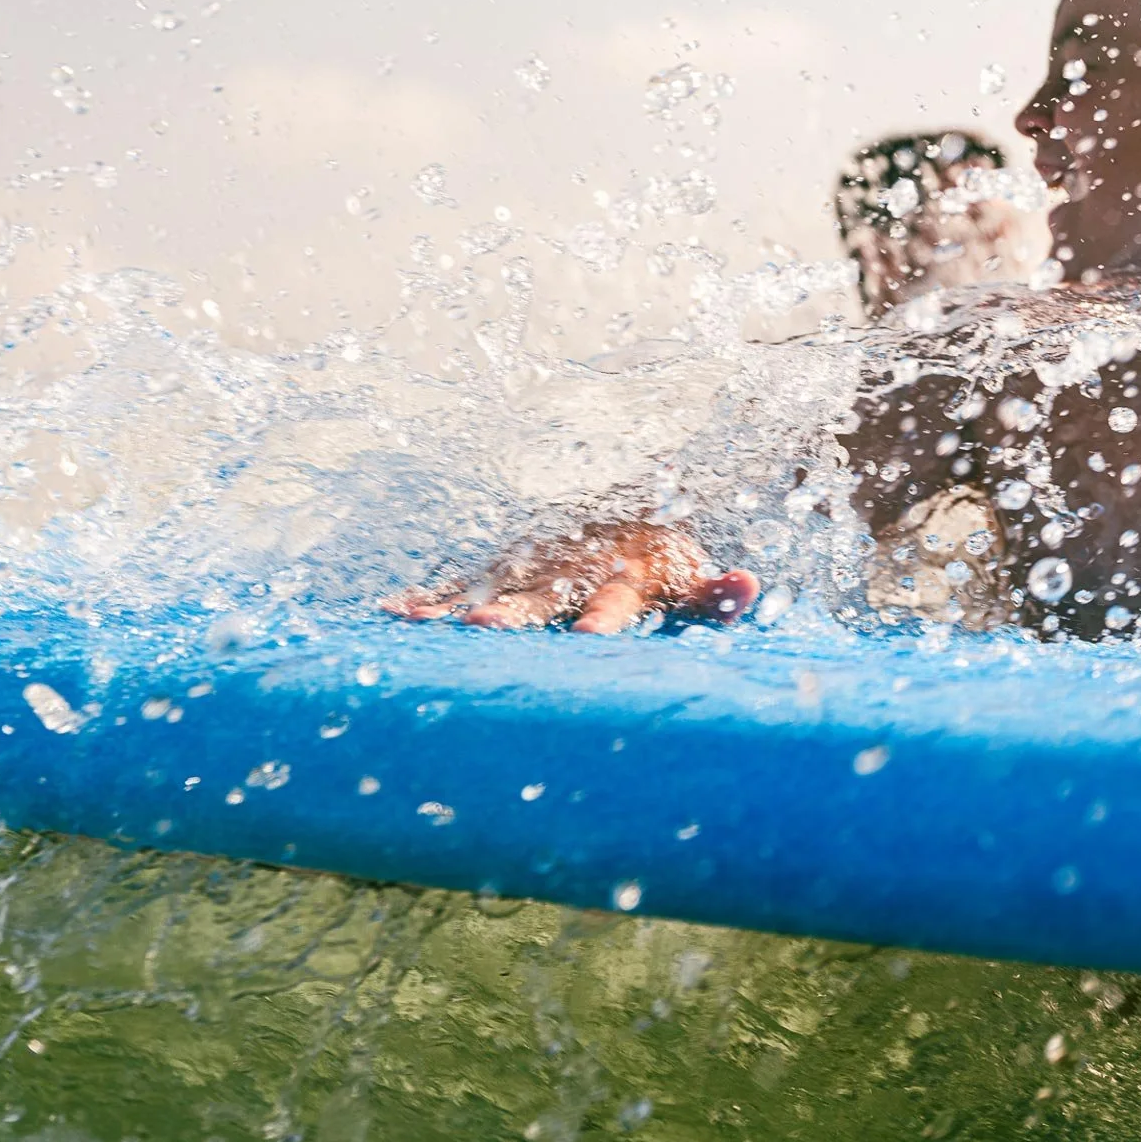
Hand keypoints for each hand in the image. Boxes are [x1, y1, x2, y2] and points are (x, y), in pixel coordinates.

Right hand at [383, 520, 759, 634]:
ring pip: (492, 583)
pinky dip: (429, 596)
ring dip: (456, 603)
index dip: (603, 618)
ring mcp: (533, 562)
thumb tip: (748, 583)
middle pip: (542, 592)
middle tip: (485, 628)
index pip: (615, 599)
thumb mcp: (698, 580)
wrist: (636, 503)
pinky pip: (462, 580)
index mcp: (626, 573)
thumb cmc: (669, 564)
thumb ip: (718, 594)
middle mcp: (573, 564)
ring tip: (417, 624)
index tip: (591, 638)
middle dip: (515, 610)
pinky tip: (391, 614)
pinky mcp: (505, 565)